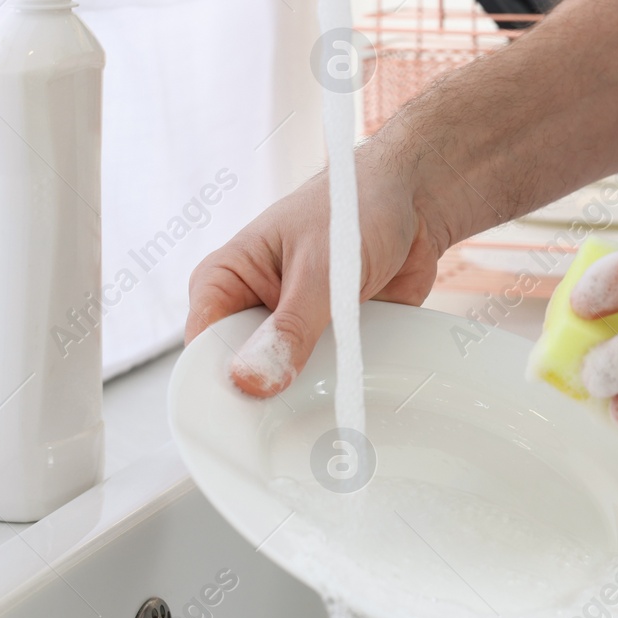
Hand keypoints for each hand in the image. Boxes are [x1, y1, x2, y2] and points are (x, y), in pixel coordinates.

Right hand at [186, 153, 444, 396]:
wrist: (413, 199)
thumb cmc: (356, 205)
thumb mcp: (322, 268)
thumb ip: (291, 327)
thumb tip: (252, 380)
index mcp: (226, 280)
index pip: (203, 347)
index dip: (222, 385)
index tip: (249, 417)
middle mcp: (251, 308)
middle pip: (241, 375)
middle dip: (270, 396)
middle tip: (298, 410)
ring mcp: (289, 329)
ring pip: (285, 384)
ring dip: (312, 393)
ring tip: (334, 395)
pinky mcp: (327, 342)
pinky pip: (327, 380)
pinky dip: (343, 385)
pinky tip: (357, 389)